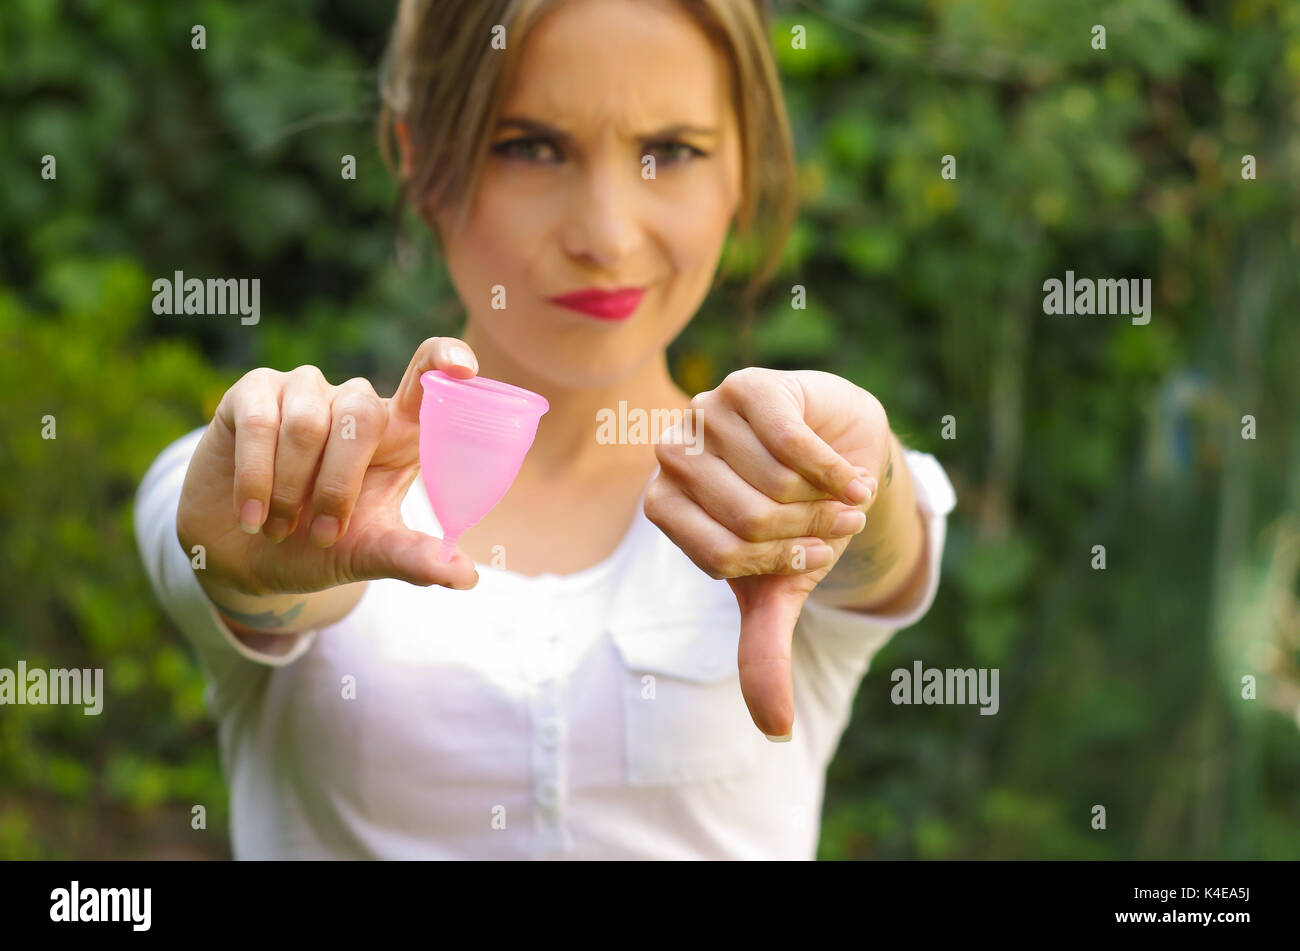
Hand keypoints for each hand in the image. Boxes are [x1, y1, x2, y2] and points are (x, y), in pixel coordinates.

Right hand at [176, 337, 482, 596]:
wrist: (243, 556)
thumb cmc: (317, 546)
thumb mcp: (369, 554)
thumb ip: (414, 559)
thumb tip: (466, 578)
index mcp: (397, 430)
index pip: (426, 378)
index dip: (444, 360)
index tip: (465, 368)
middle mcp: (354, 400)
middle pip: (361, 415)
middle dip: (338, 486)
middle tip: (323, 536)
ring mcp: (303, 390)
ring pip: (306, 424)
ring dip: (290, 490)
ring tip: (279, 530)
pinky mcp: (253, 392)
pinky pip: (259, 423)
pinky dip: (255, 478)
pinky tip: (251, 514)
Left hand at [642, 367, 891, 736]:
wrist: (839, 454)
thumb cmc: (798, 520)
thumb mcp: (780, 587)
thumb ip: (764, 650)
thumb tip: (774, 729)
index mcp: (665, 506)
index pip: (719, 555)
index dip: (777, 563)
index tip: (813, 559)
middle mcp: (674, 455)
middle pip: (745, 518)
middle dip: (805, 530)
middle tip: (837, 526)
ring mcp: (707, 414)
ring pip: (772, 480)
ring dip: (823, 499)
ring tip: (842, 498)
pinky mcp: (749, 387)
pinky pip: (791, 439)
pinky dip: (833, 469)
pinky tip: (852, 477)